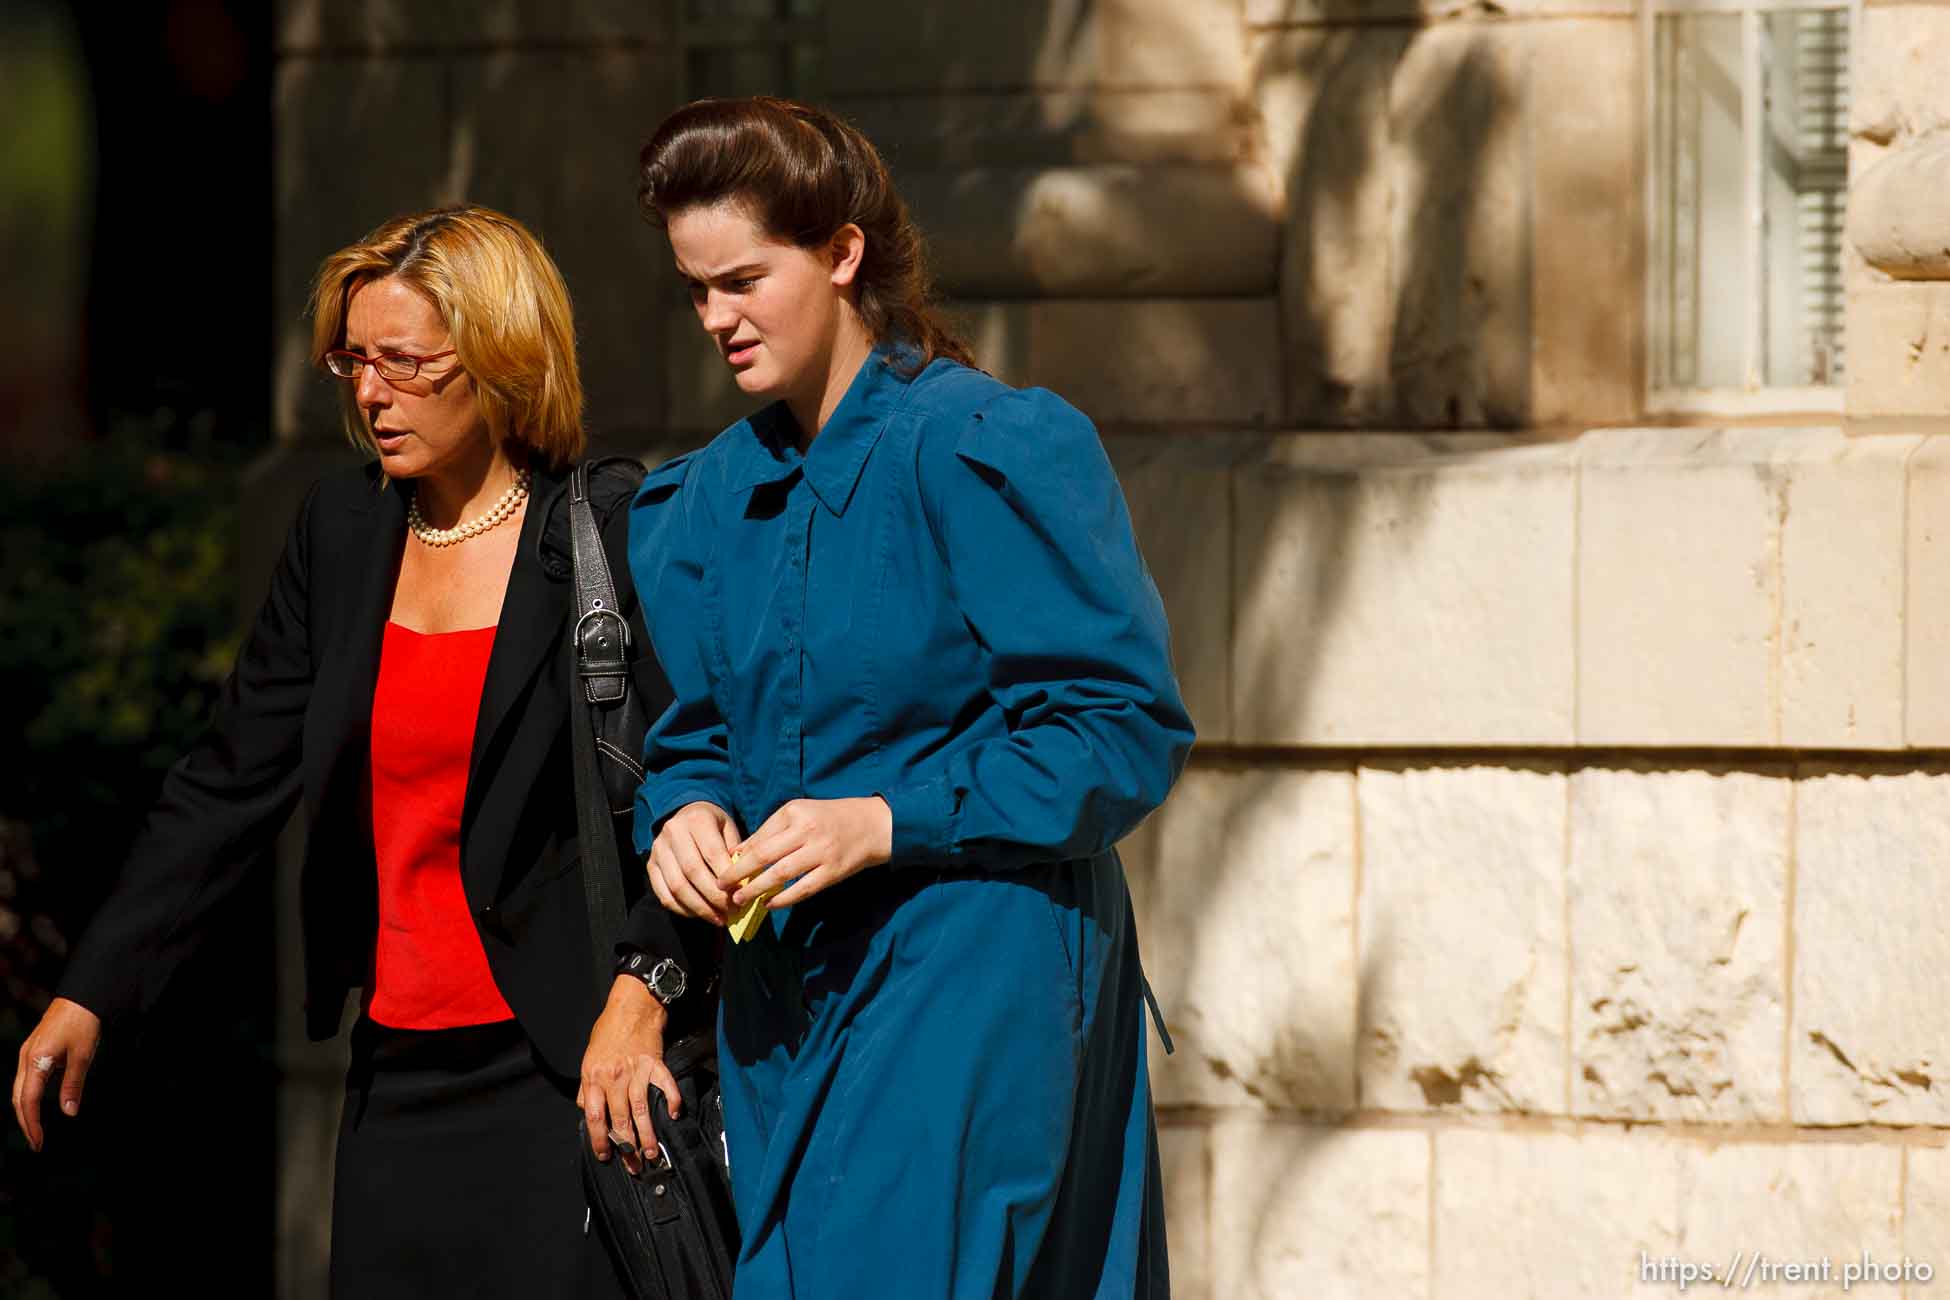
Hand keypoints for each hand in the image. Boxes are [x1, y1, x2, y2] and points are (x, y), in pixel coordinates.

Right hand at [12, 997, 101, 1151]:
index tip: (39, 1142)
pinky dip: (26, 1097)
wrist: (81, 996)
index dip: (32, 1124)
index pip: (27, 1101)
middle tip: (36, 1143)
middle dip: (25, 1122)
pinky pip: (23, 1079)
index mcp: (36, 1060)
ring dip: (24, 1111)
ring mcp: (26, 1053)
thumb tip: (69, 1112)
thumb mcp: (83, 1055)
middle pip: (17, 1098)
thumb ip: (73, 1085)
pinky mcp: (32, 1050)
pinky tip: (35, 1106)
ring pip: (18, 1090)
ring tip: (35, 1130)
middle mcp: (25, 1058)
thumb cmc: (84, 1022)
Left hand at [578, 976, 680, 1175]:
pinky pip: (665, 1086)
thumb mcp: (588, 1059)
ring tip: (652, 1153)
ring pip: (641, 1110)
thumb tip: (587, 1111)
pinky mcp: (656, 1064)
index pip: (594, 1116)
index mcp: (594, 1077)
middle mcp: (614, 1077)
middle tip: (633, 1165)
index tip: (605, 1155)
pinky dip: (672, 1100)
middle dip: (626, 1147)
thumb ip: (587, 1087)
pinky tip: (675, 1114)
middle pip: (620, 1119)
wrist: (631, 1007)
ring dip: (648, 1134)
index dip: (599, 1139)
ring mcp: (636, 1071)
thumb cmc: (608, 1032)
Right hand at [648, 801, 739, 924]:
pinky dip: (682, 909)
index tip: (740, 894)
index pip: (712, 853)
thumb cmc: (713, 826)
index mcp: (697, 820)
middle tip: (731, 911)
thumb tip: (743, 885)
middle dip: (714, 897)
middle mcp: (673, 832)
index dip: (726, 877)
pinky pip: (663, 894)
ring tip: (718, 918)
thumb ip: (736, 853)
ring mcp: (658, 850)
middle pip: (693, 872)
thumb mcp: (729, 829)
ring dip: (699, 908)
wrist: (686, 814)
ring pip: (677, 887)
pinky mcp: (650, 865)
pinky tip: (699, 914)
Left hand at [726, 796, 892, 911]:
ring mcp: (821, 852)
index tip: (721, 869)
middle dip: (740, 873)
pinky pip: (803, 889)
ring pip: (781, 874)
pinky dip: (784, 898)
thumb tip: (737, 853)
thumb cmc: (830, 818)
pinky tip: (769, 904)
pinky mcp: (833, 872)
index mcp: (795, 812)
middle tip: (721, 886)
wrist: (872, 825)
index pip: (760, 837)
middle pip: (765, 855)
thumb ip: (769, 830)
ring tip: (740, 899)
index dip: (738, 856)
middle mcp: (807, 830)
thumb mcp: (800, 812)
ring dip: (757, 889)